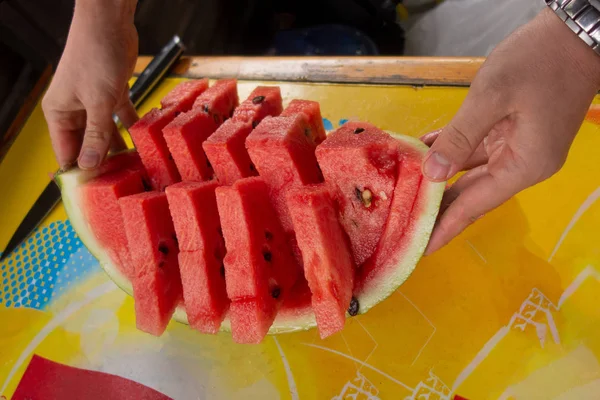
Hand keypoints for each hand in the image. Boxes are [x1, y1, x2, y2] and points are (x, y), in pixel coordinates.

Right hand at [42, 0, 138, 169]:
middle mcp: (74, 110)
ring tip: (136, 170)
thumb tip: (89, 165)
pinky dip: (132, 130)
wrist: (109, 23)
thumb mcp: (98, 101)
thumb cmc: (95, 56)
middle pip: (88, 146)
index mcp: (59, 114)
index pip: (67, 152)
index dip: (81, 172)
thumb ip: (96, 135)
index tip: (97, 192)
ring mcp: (94, 103)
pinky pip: (122, 118)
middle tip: (123, 184)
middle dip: (104, 163)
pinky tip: (144, 144)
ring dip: (121, 149)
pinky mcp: (113, 94)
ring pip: (107, 134)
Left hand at [421, 8, 599, 253]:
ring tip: (405, 192)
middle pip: (473, 193)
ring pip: (470, 171)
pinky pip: (475, 147)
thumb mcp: (493, 97)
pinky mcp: (512, 129)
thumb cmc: (538, 62)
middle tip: (406, 225)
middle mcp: (522, 163)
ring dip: (439, 177)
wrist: (575, 32)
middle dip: (440, 208)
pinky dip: (450, 149)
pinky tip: (422, 150)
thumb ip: (460, 137)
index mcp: (525, 165)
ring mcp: (518, 146)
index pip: (476, 204)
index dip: (447, 226)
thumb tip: (433, 173)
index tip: (422, 249)